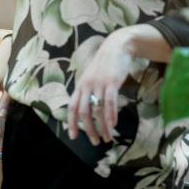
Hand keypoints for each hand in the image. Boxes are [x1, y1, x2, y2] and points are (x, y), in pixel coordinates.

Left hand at [66, 27, 144, 145]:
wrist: (116, 47)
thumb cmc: (104, 65)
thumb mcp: (91, 78)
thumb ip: (87, 92)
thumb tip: (86, 111)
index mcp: (80, 86)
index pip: (71, 107)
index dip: (71, 123)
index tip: (73, 137)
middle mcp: (86, 85)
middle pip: (83, 112)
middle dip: (89, 129)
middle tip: (95, 141)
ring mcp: (99, 83)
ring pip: (98, 110)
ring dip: (103, 127)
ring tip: (108, 137)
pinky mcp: (111, 82)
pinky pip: (110, 102)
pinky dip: (111, 116)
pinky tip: (114, 125)